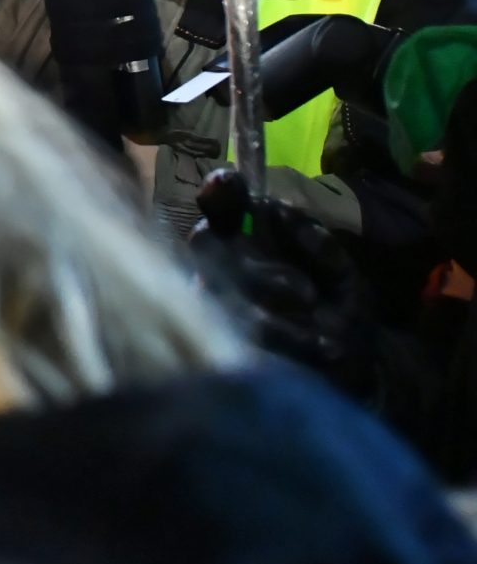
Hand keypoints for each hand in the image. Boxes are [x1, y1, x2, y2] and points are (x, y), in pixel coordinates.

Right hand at [188, 169, 376, 395]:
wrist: (358, 380)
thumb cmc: (343, 318)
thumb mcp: (342, 276)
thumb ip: (314, 243)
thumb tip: (275, 209)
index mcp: (249, 248)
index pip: (220, 211)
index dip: (218, 194)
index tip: (229, 183)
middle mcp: (223, 273)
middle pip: (207, 247)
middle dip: (256, 267)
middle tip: (305, 292)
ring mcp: (217, 310)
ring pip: (218, 290)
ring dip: (270, 302)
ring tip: (315, 320)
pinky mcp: (226, 347)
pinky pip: (241, 333)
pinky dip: (290, 339)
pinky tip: (322, 348)